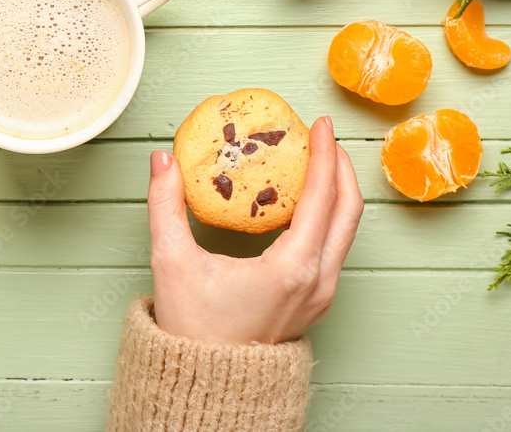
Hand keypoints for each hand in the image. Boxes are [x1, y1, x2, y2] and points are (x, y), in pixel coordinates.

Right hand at [147, 116, 362, 344]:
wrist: (208, 385)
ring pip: (347, 231)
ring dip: (338, 191)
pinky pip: (335, 247)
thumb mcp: (171, 262)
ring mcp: (321, 294)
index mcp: (292, 268)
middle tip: (323, 136)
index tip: (319, 124)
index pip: (322, 197)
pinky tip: (304, 202)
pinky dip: (328, 216)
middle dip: (340, 166)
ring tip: (317, 162)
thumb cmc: (193, 330)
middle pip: (350, 210)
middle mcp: (317, 280)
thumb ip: (164, 206)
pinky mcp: (315, 301)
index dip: (322, 153)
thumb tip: (161, 161)